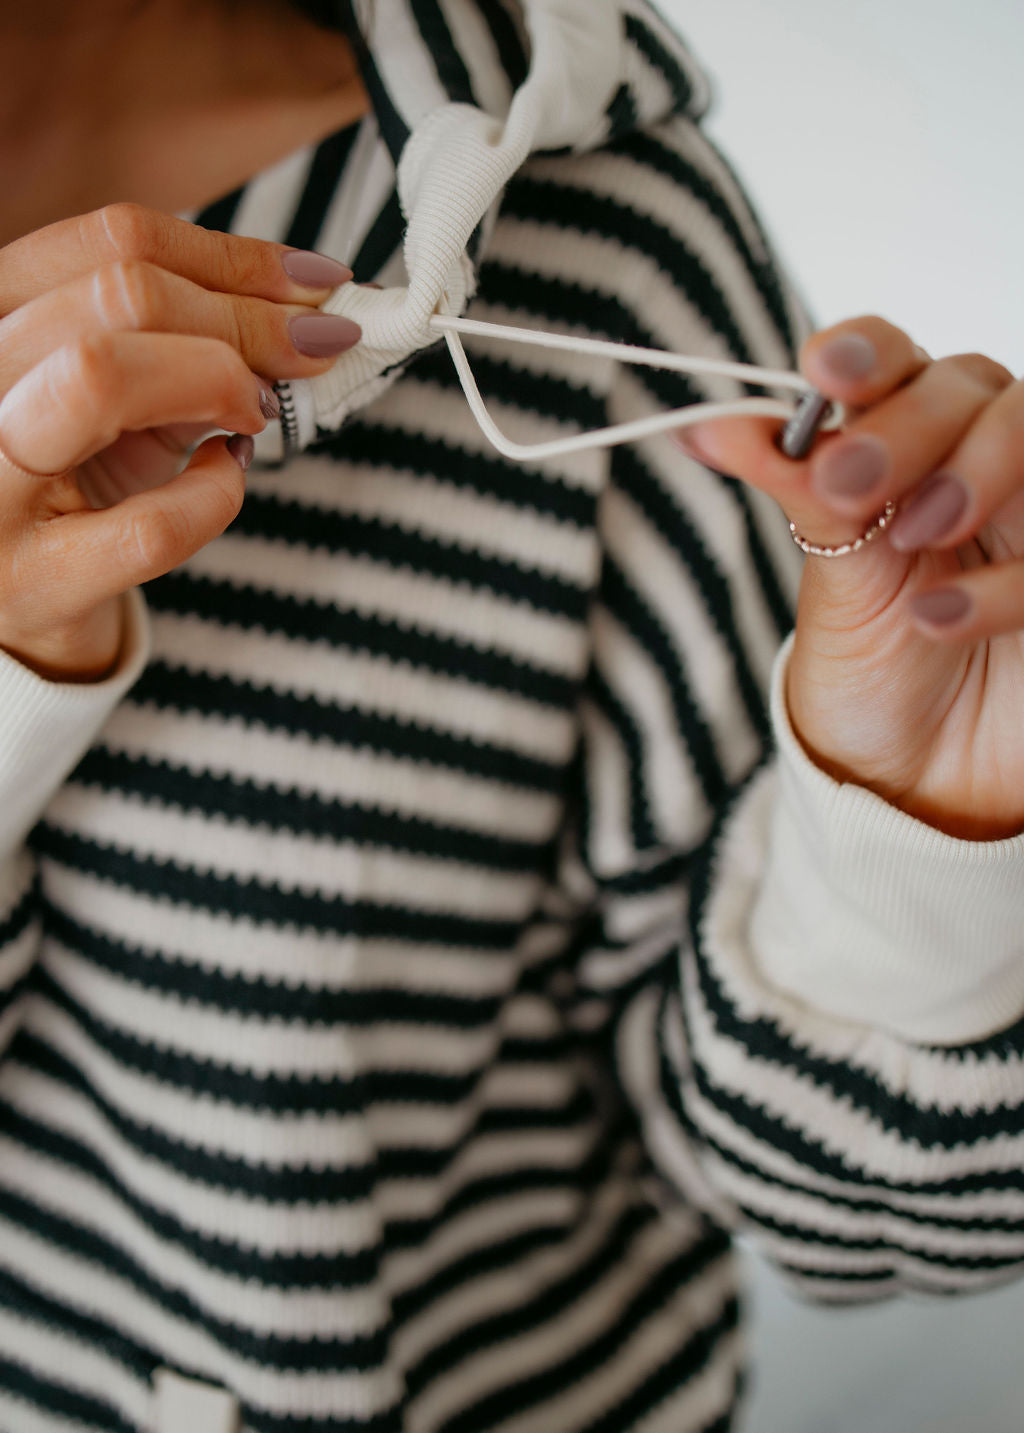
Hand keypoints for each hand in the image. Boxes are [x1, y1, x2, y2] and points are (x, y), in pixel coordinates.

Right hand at [0, 204, 357, 681]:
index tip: (314, 282)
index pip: (109, 241)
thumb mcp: (119, 392)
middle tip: (315, 346)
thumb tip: (305, 309)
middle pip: (117, 296)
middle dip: (246, 318)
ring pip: (102, 377)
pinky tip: (225, 476)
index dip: (233, 258)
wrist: (17, 597)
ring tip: (261, 408)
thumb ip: (187, 342)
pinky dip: (216, 495)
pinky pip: (151, 525)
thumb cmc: (74, 478)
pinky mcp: (32, 581)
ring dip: (219, 380)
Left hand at [674, 316, 1022, 839]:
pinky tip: (938, 619)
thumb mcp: (833, 575)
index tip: (822, 371)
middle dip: (907, 425)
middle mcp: (978, 460)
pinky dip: (1000, 580)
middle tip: (848, 483)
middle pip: (969, 387)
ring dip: (973, 471)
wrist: (920, 771)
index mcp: (907, 442)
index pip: (894, 362)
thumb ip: (795, 491)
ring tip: (913, 536)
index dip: (865, 351)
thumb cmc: (873, 664)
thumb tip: (706, 425)